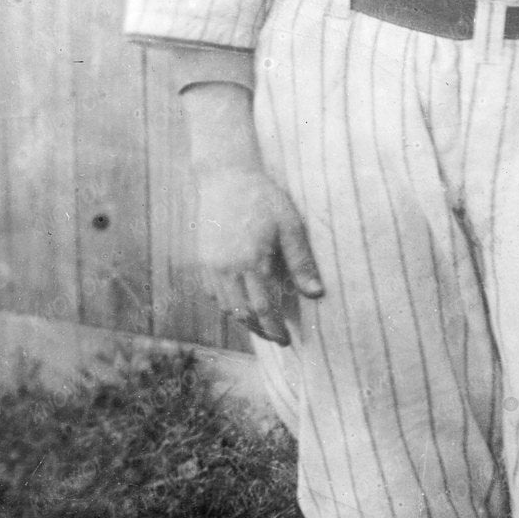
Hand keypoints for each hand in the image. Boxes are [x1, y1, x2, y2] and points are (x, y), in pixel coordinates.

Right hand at [194, 164, 322, 342]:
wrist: (227, 177)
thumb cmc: (264, 198)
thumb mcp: (290, 226)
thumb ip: (302, 262)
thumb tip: (316, 294)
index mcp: (251, 261)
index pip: (263, 309)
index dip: (275, 329)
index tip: (287, 341)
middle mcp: (227, 268)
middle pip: (242, 314)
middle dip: (260, 331)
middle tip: (277, 338)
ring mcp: (211, 265)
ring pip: (226, 307)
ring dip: (244, 321)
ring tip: (262, 326)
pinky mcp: (202, 260)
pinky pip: (213, 294)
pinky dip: (228, 306)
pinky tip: (241, 306)